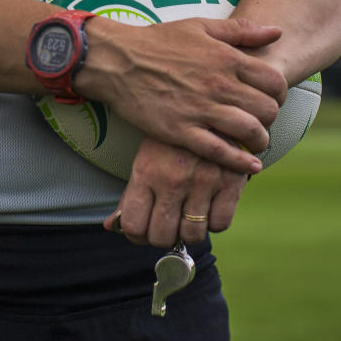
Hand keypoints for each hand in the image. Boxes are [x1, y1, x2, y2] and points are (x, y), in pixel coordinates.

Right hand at [80, 15, 287, 176]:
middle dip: (272, 118)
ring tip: (257, 142)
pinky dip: (241, 162)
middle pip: (267, 109)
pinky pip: (221, 152)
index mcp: (226, 58)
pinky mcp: (182, 131)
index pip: (274, 81)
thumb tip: (278, 31)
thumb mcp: (201, 25)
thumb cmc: (159, 41)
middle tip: (264, 120)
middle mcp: (218, 85)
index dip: (280, 93)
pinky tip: (251, 166)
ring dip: (261, 141)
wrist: (117, 61)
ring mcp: (201, 110)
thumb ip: (242, 30)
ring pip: (250, 132)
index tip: (272, 98)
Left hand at [102, 136, 250, 247]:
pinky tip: (209, 206)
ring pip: (193, 235)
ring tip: (188, 215)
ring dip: (188, 231)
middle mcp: (174, 179)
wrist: (211, 104)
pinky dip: (214, 221)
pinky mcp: (231, 181)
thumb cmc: (172, 137)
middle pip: (162, 236)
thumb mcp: (145, 158)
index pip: (133, 226)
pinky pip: (220, 223)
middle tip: (166, 224)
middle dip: (162, 236)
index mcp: (147, 171)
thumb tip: (109, 227)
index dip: (136, 234)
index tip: (144, 228)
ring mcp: (204, 181)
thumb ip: (129, 195)